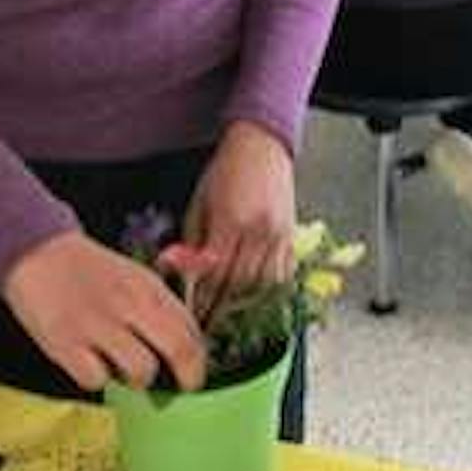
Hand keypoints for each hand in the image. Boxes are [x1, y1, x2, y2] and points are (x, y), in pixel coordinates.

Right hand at [0, 229, 206, 393]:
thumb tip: (187, 349)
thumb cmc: (91, 273)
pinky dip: (97, 379)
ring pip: (142, 371)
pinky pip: (97, 380)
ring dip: (138, 380)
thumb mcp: (135, 278)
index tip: (194, 373)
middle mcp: (128, 304)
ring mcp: (97, 325)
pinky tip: (90, 364)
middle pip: (178, 349)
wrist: (37, 252)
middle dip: (189, 377)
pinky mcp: (65, 344)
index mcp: (149, 287)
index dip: (199, 359)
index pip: (191, 329)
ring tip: (124, 369)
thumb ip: (161, 308)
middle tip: (182, 388)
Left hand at [166, 121, 296, 320]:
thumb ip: (193, 240)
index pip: (213, 272)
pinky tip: (254, 298)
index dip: (200, 298)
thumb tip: (179, 272)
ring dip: (243, 305)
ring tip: (228, 317)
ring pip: (262, 285)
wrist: (262, 146)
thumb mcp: (199, 202)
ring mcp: (279, 235)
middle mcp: (258, 231)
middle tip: (206, 324)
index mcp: (231, 220)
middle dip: (219, 308)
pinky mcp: (292, 237)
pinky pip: (283, 275)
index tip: (190, 314)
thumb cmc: (225, 171)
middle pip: (238, 284)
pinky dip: (268, 291)